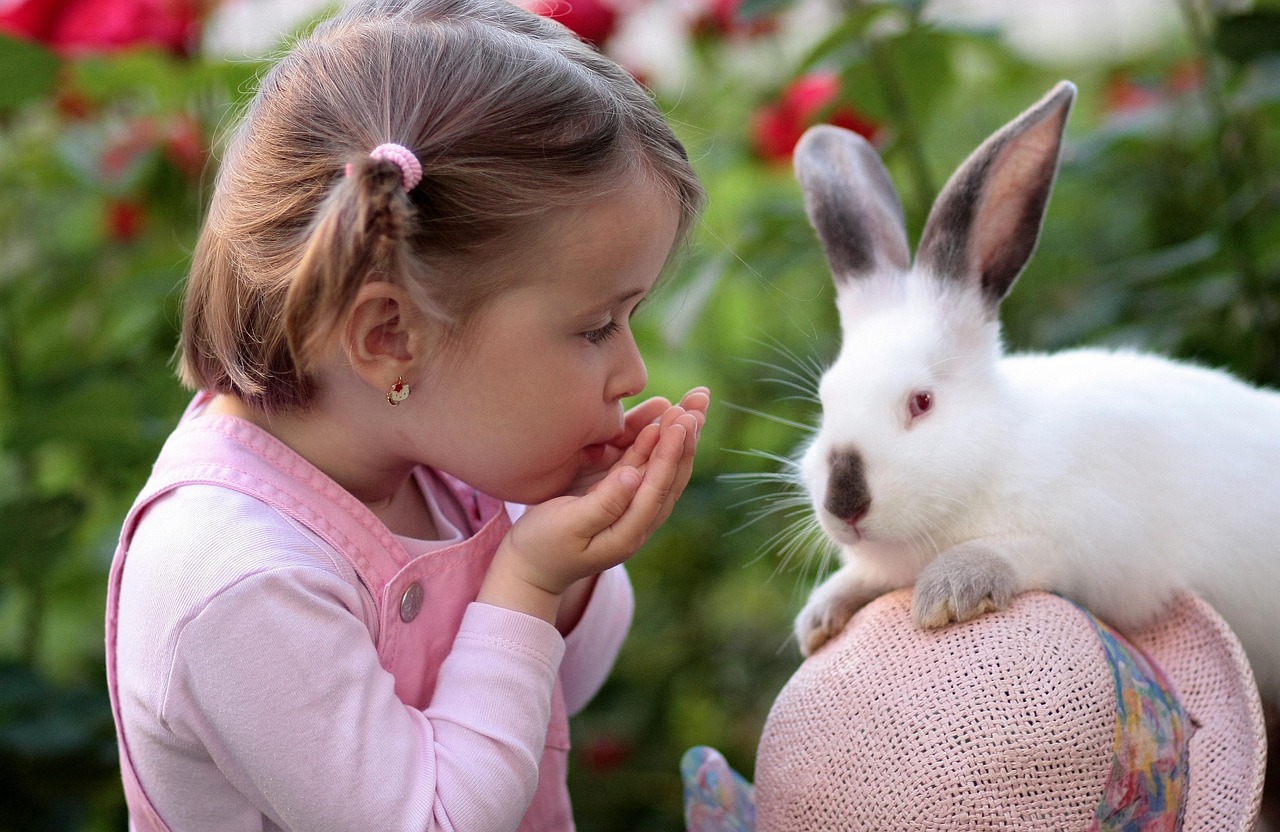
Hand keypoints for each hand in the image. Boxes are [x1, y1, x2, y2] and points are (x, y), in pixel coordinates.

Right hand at [478, 389, 708, 622]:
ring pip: (663, 465)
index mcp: (630, 531)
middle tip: (700, 399)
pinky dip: (656, 438)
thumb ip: (604, 504)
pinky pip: (643, 462)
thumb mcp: (569, 527)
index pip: (658, 486)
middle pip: (672, 473)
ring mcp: (630, 505)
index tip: (681, 420)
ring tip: (695, 401)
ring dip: (678, 432)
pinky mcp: (618, 493)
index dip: (671, 452)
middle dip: (687, 435)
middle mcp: (639, 519)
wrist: (530, 567)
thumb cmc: (543, 547)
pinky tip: (663, 416)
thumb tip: (632, 476)